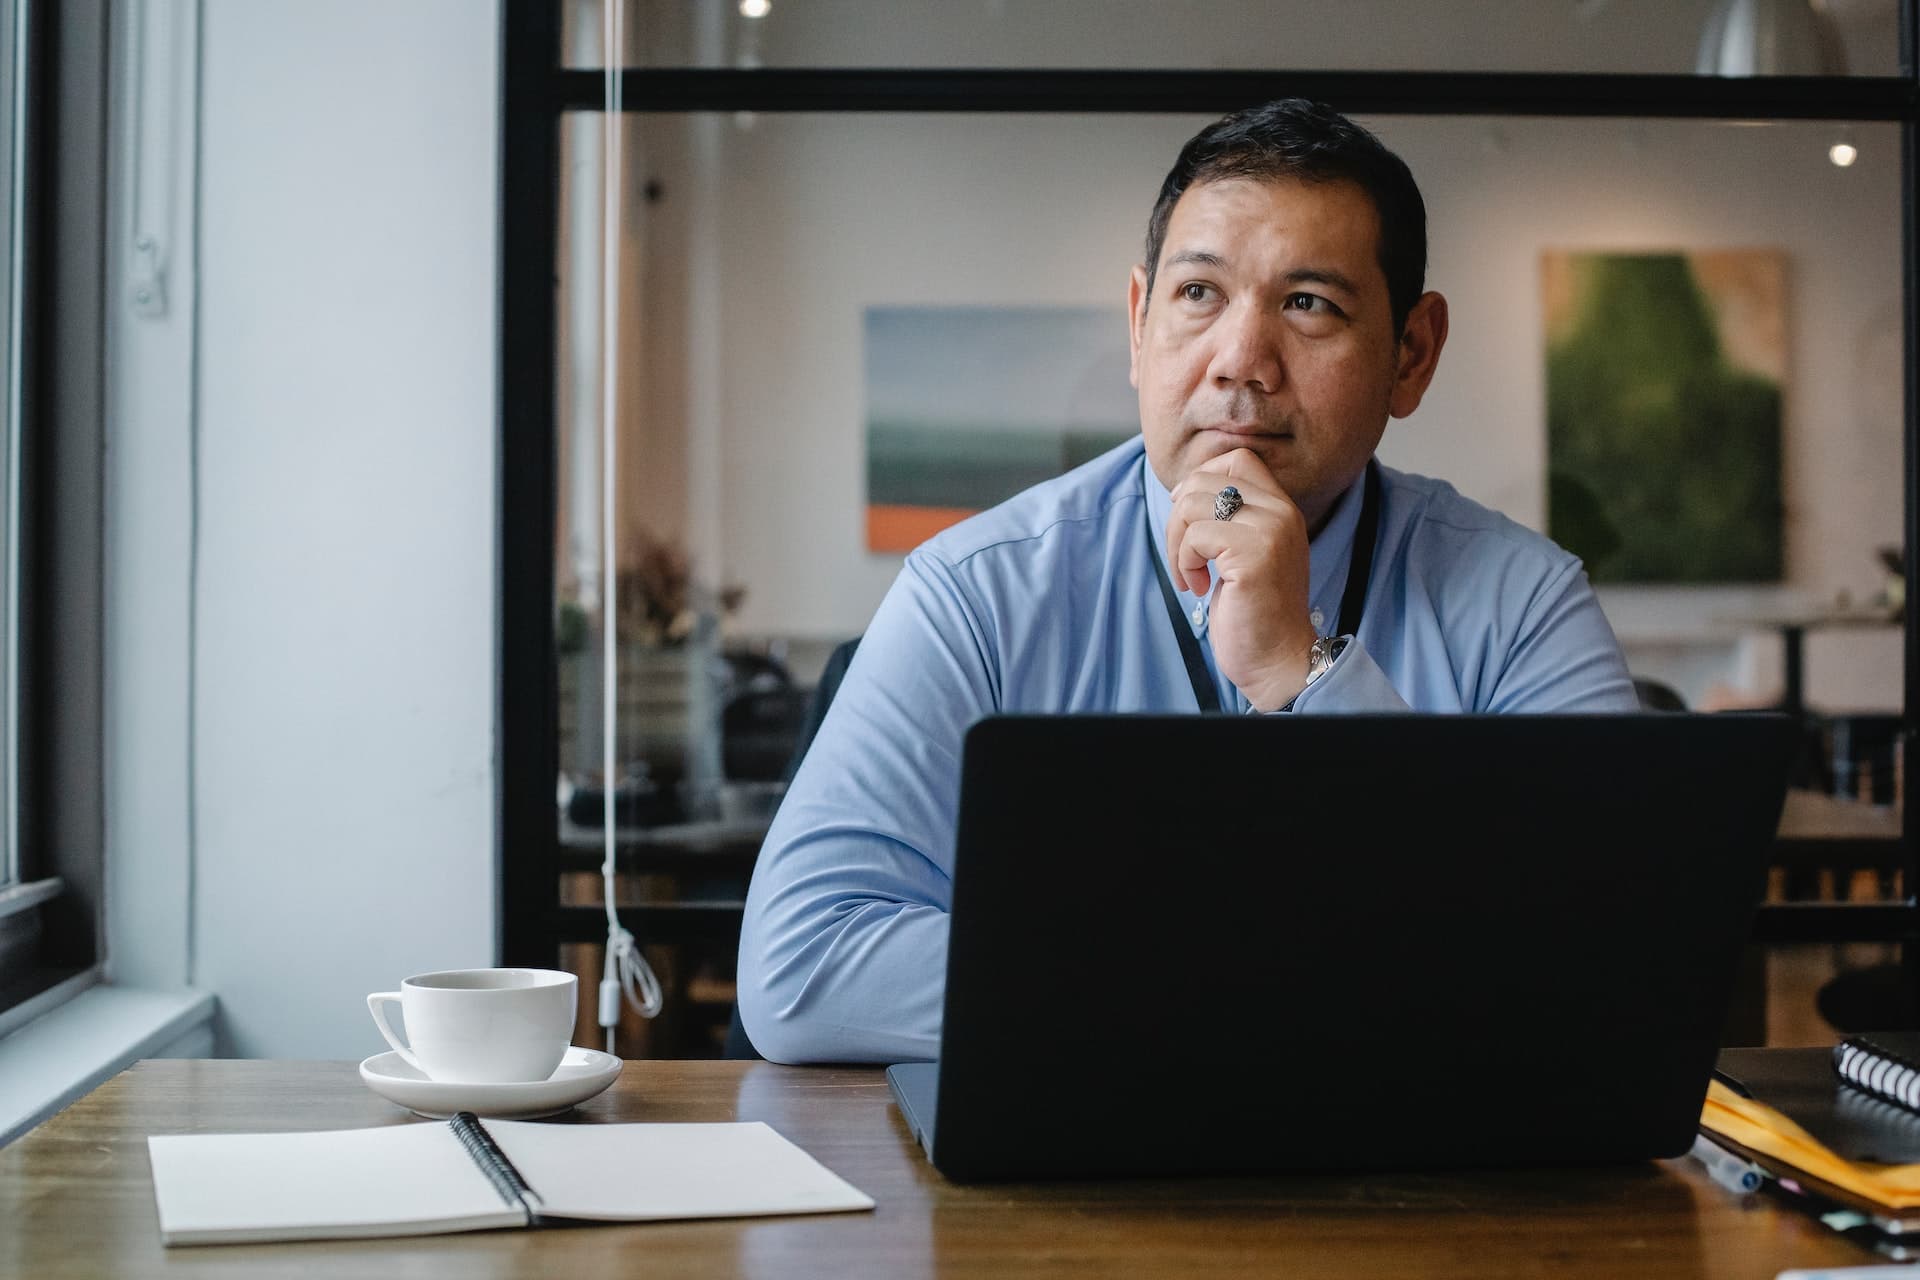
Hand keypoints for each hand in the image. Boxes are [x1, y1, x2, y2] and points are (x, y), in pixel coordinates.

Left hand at [1166, 448, 1322, 711]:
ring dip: (1177, 545)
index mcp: (1281, 508)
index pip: (1236, 460)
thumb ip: (1228, 517)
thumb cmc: (1252, 610)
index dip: (1201, 482)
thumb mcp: (1244, 551)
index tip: (1191, 523)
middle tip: (1185, 558)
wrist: (1277, 658)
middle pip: (1204, 480)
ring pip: (1192, 505)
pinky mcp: (1253, 555)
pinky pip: (1195, 537)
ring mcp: (1270, 531)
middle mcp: (1281, 512)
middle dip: (1178, 519)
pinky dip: (1184, 564)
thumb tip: (1181, 490)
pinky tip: (1200, 588)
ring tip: (1191, 576)